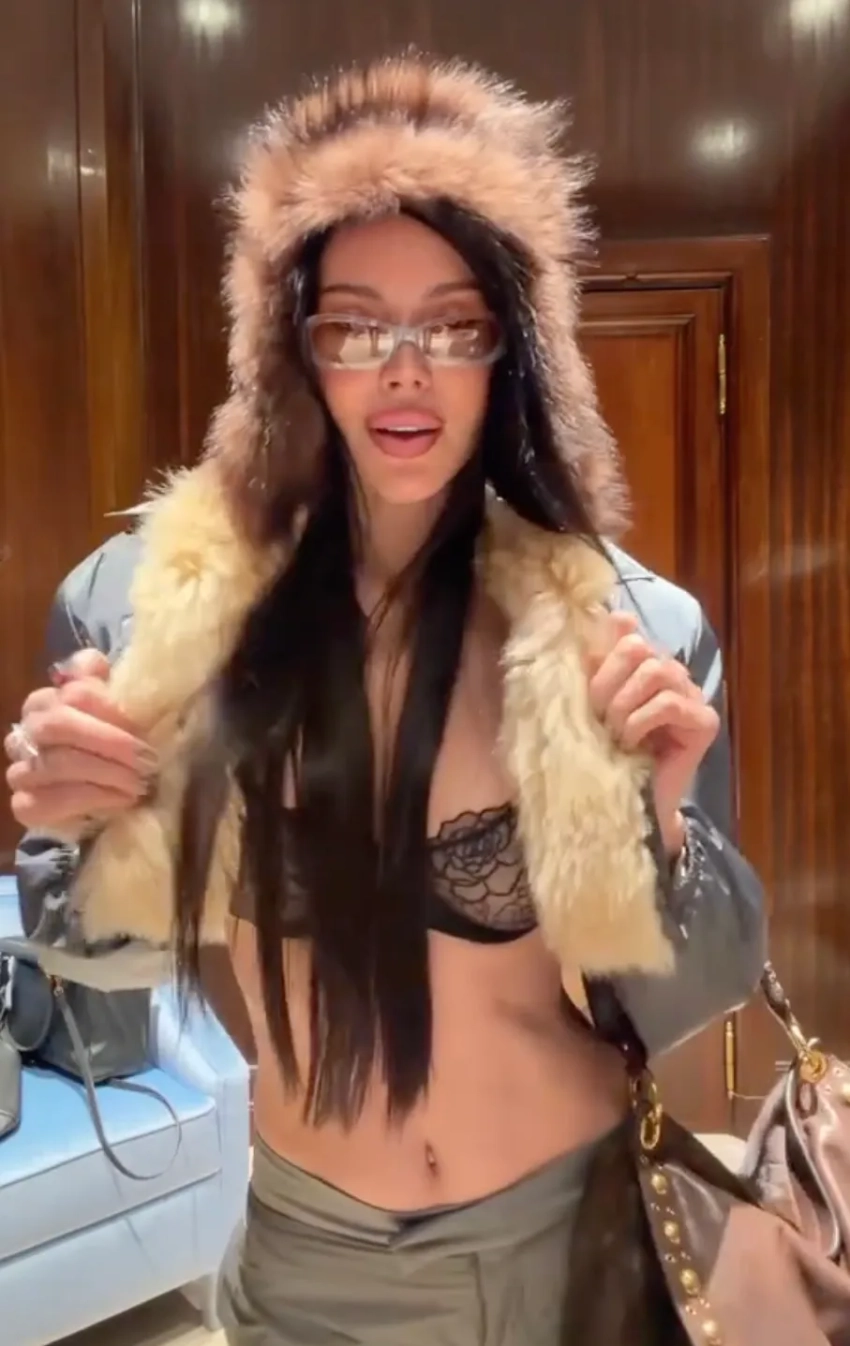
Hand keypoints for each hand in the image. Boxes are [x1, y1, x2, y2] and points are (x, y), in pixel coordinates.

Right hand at [5, 649, 156, 831]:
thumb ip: (110, 684)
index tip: (144, 728)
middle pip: (59, 724)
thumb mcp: (122, 714)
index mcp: (48, 700)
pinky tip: (121, 800)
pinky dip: (92, 800)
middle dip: (110, 742)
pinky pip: (50, 801)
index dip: (112, 710)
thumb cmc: (116, 751)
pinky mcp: (25, 805)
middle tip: (147, 759)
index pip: (76, 692)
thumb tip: (96, 664)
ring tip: (141, 783)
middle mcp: (28, 730)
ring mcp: (22, 769)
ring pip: (56, 763)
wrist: (107, 800)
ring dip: (107, 773)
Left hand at [587, 612, 719, 855]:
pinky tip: (631, 742)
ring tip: (613, 733)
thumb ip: (594, 663)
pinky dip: (642, 721)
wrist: (624, 801)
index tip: (584, 690)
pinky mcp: (703, 721)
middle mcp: (669, 670)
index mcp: (640, 661)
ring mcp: (691, 694)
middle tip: (596, 719)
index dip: (599, 654)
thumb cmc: (601, 752)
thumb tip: (606, 617)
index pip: (624, 628)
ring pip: (654, 671)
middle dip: (606, 683)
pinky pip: (669, 702)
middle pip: (637, 647)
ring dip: (623, 705)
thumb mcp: (587, 703)